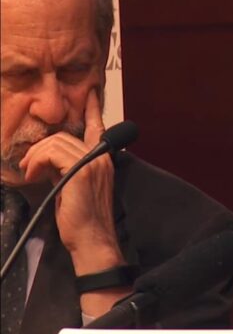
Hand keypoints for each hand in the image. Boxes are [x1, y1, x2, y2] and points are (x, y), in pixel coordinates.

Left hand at [20, 89, 122, 272]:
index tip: (89, 94)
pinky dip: (37, 161)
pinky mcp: (81, 171)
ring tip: (29, 172)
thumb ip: (65, 168)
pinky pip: (53, 153)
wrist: (91, 239)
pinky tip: (32, 175)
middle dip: (39, 148)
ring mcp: (93, 163)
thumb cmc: (82, 218)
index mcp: (103, 160)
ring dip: (35, 156)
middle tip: (28, 167)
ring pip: (56, 142)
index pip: (98, 127)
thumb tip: (48, 160)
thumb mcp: (72, 187)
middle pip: (64, 135)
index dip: (92, 109)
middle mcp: (101, 157)